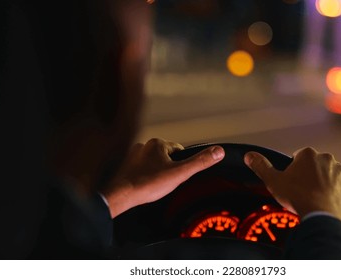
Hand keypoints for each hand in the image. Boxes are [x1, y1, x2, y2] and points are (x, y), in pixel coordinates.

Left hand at [102, 138, 224, 217]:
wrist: (122, 195)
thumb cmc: (148, 184)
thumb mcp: (180, 173)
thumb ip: (200, 162)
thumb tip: (219, 151)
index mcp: (158, 143)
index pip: (179, 150)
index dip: (181, 164)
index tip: (177, 175)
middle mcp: (144, 145)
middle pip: (167, 157)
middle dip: (169, 169)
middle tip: (166, 182)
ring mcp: (134, 156)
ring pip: (154, 163)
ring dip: (157, 173)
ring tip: (155, 185)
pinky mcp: (127, 166)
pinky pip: (142, 170)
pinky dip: (146, 177)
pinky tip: (146, 186)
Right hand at [244, 147, 340, 222]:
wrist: (322, 216)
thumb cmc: (298, 197)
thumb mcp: (273, 181)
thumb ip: (261, 166)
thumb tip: (249, 156)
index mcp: (308, 155)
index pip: (300, 157)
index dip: (295, 170)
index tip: (293, 181)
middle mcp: (328, 159)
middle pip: (317, 165)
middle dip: (312, 175)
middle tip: (304, 191)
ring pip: (332, 176)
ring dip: (326, 184)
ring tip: (316, 199)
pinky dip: (339, 194)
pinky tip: (330, 203)